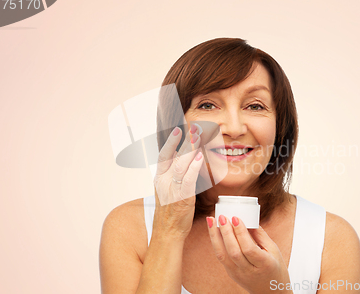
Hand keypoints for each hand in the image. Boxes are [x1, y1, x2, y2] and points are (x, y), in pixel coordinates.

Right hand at [152, 124, 203, 240]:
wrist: (167, 232)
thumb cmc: (170, 211)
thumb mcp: (167, 189)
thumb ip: (173, 174)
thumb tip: (181, 159)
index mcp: (160, 178)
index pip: (163, 155)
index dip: (170, 142)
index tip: (178, 130)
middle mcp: (164, 182)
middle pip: (173, 156)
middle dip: (184, 141)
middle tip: (193, 127)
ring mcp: (172, 190)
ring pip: (180, 165)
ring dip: (190, 150)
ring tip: (197, 136)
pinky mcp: (182, 198)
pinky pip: (187, 180)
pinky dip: (193, 168)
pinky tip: (199, 158)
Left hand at [206, 215, 292, 293]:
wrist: (270, 292)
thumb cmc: (275, 268)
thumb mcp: (274, 250)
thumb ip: (260, 235)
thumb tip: (248, 218)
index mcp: (264, 265)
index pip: (249, 248)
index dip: (241, 233)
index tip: (236, 218)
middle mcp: (249, 271)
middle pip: (234, 252)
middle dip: (226, 232)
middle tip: (222, 216)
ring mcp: (238, 274)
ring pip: (222, 255)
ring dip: (215, 236)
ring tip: (211, 220)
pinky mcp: (231, 273)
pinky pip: (221, 257)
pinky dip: (215, 242)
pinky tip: (213, 230)